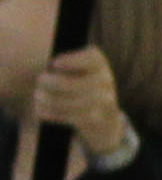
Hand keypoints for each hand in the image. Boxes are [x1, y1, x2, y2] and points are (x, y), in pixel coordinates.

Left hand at [30, 47, 127, 163]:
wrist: (102, 115)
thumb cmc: (76, 84)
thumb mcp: (74, 68)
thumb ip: (63, 65)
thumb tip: (48, 69)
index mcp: (99, 64)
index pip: (92, 60)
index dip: (73, 61)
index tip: (54, 63)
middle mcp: (105, 82)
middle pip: (81, 84)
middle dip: (55, 82)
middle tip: (39, 80)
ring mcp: (103, 102)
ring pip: (76, 103)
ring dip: (52, 100)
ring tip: (38, 97)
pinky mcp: (95, 120)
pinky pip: (72, 117)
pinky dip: (53, 113)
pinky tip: (40, 110)